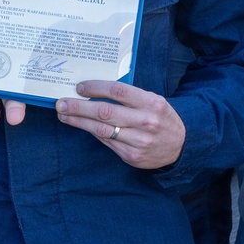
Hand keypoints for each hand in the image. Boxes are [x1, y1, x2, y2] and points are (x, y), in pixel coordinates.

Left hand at [55, 79, 185, 168]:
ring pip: (102, 129)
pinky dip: (92, 132)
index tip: (79, 87)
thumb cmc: (160, 116)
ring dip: (78, 121)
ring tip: (63, 115)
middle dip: (79, 107)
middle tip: (61, 103)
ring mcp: (139, 141)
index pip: (118, 91)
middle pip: (105, 112)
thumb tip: (93, 89)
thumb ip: (128, 95)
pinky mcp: (132, 156)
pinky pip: (107, 141)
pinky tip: (81, 125)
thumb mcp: (152, 99)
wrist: (182, 145)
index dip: (95, 88)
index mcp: (151, 103)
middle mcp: (146, 122)